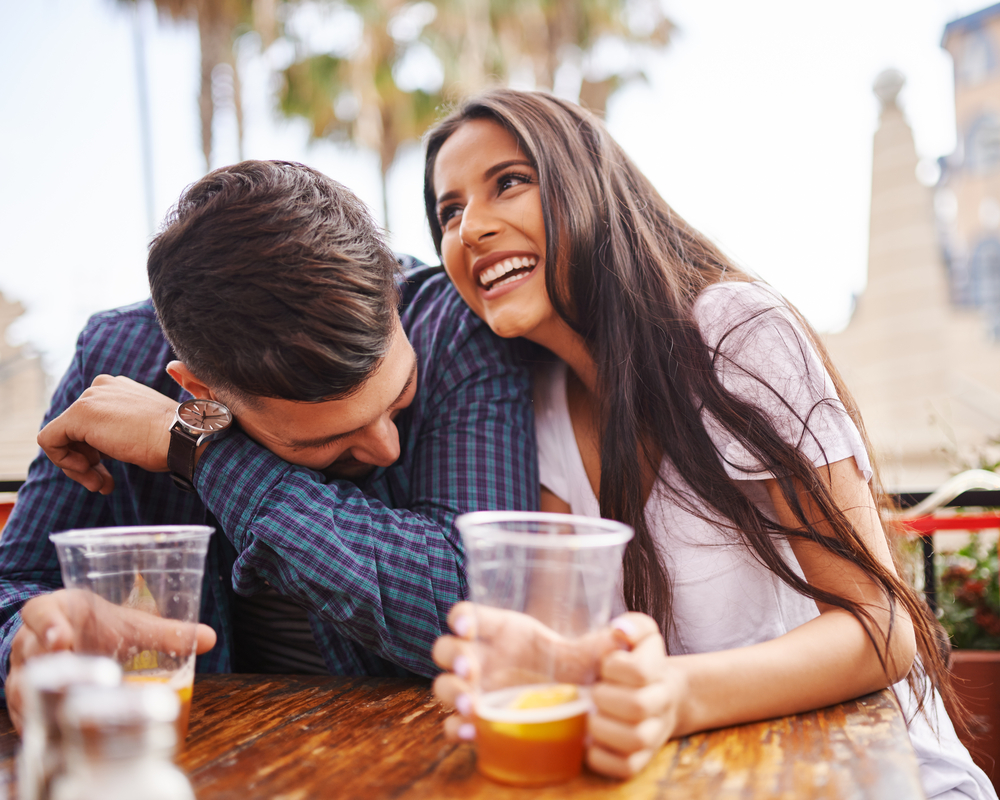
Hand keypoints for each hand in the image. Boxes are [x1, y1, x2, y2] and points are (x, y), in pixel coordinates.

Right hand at [5, 590, 216, 732]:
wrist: (68, 639)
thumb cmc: (96, 626)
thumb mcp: (127, 624)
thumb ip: (163, 631)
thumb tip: (211, 638)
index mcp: (50, 613)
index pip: (39, 611)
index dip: (47, 623)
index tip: (62, 635)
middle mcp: (29, 645)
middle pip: (32, 657)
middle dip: (53, 668)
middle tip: (80, 674)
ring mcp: (22, 676)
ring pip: (27, 691)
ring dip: (52, 703)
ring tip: (80, 712)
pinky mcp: (25, 707)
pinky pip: (30, 718)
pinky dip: (50, 729)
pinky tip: (71, 742)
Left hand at [37, 375, 177, 493]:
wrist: (182, 437)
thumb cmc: (171, 440)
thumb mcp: (142, 429)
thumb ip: (119, 430)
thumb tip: (99, 450)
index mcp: (117, 388)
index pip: (90, 422)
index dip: (94, 450)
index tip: (109, 470)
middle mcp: (101, 387)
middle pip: (74, 430)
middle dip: (86, 461)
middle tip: (102, 482)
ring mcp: (89, 399)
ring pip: (61, 437)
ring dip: (78, 467)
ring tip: (99, 484)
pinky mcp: (78, 414)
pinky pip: (50, 441)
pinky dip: (64, 462)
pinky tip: (88, 473)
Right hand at [431, 602, 632, 743]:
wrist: (573, 705)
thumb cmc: (573, 670)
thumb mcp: (587, 656)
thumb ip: (601, 646)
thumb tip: (623, 635)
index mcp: (501, 631)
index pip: (469, 615)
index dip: (462, 618)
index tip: (468, 626)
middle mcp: (482, 657)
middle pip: (447, 648)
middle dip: (452, 656)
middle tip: (469, 669)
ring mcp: (476, 688)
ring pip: (444, 685)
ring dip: (451, 692)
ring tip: (471, 704)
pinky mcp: (477, 717)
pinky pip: (453, 723)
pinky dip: (456, 728)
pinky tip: (471, 732)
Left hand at [588, 614, 684, 777]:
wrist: (661, 695)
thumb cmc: (637, 661)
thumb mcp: (639, 635)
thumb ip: (633, 626)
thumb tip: (620, 631)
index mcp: (658, 672)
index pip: (641, 671)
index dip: (616, 666)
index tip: (604, 665)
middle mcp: (661, 705)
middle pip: (638, 706)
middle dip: (606, 697)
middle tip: (593, 691)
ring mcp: (653, 735)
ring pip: (635, 740)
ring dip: (603, 728)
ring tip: (589, 716)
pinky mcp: (640, 759)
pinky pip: (626, 767)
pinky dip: (602, 757)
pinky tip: (588, 742)